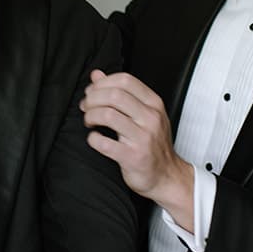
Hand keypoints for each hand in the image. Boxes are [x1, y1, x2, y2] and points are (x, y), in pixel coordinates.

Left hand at [79, 70, 194, 228]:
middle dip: (93, 99)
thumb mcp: (143, 114)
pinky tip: (94, 139)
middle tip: (86, 107)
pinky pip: (104, 143)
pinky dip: (93, 139)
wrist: (166, 176)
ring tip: (89, 122)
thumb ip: (120, 93)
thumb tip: (97, 75)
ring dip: (90, 116)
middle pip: (114, 95)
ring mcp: (143, 138)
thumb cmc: (153, 144)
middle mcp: (151, 118)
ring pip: (108, 115)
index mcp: (154, 104)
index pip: (125, 80)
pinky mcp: (133, 157)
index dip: (102, 83)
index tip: (92, 92)